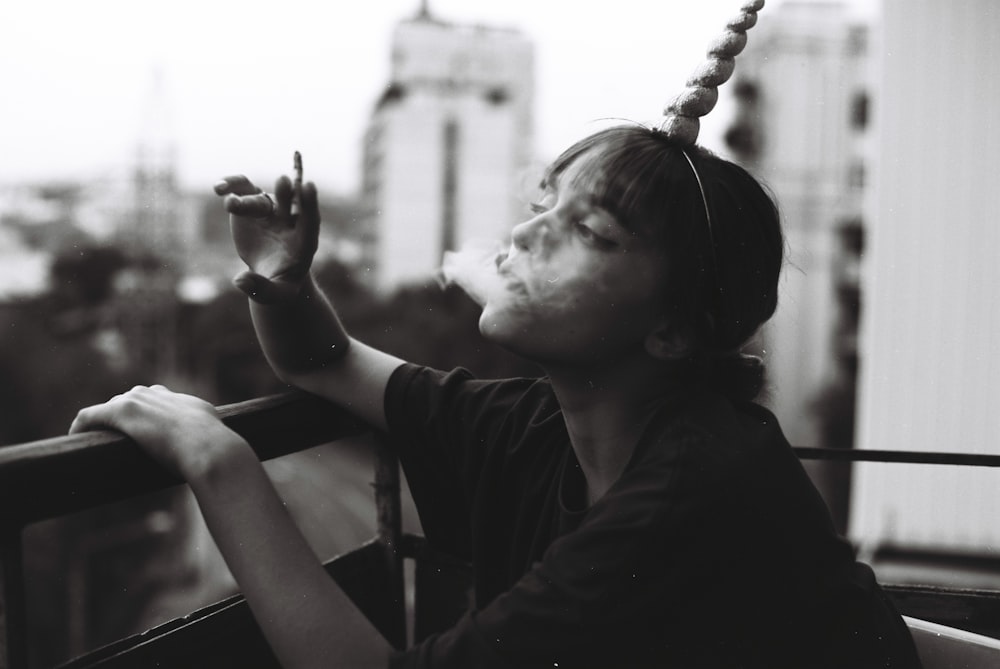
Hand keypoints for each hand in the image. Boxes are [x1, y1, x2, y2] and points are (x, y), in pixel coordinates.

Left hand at [70, 385, 243, 481]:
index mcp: (185, 402)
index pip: (159, 399)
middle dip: (124, 416)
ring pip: (112, 407)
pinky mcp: (122, 412)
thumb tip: (233, 469)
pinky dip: (82, 425)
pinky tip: (75, 436)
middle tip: (117, 440)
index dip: (148, 415)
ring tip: (94, 439)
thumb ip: (222, 451)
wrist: (211, 450)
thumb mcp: (224, 449)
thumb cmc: (221, 456)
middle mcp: (161, 395)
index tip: (143, 432)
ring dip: (103, 420)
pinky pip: (91, 415)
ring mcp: (140, 401)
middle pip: (133, 399)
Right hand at [214, 171, 320, 303]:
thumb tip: (239, 282)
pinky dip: (232, 187)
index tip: (308, 186)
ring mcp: (271, 212)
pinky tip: (218, 188)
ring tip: (229, 204)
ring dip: (246, 200)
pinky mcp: (251, 207)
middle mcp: (289, 222)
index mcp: (303, 241)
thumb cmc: (279, 285)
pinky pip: (242, 192)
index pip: (310, 221)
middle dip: (287, 193)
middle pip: (290, 205)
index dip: (310, 205)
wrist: (269, 274)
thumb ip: (260, 289)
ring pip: (261, 199)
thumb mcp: (275, 293)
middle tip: (282, 180)